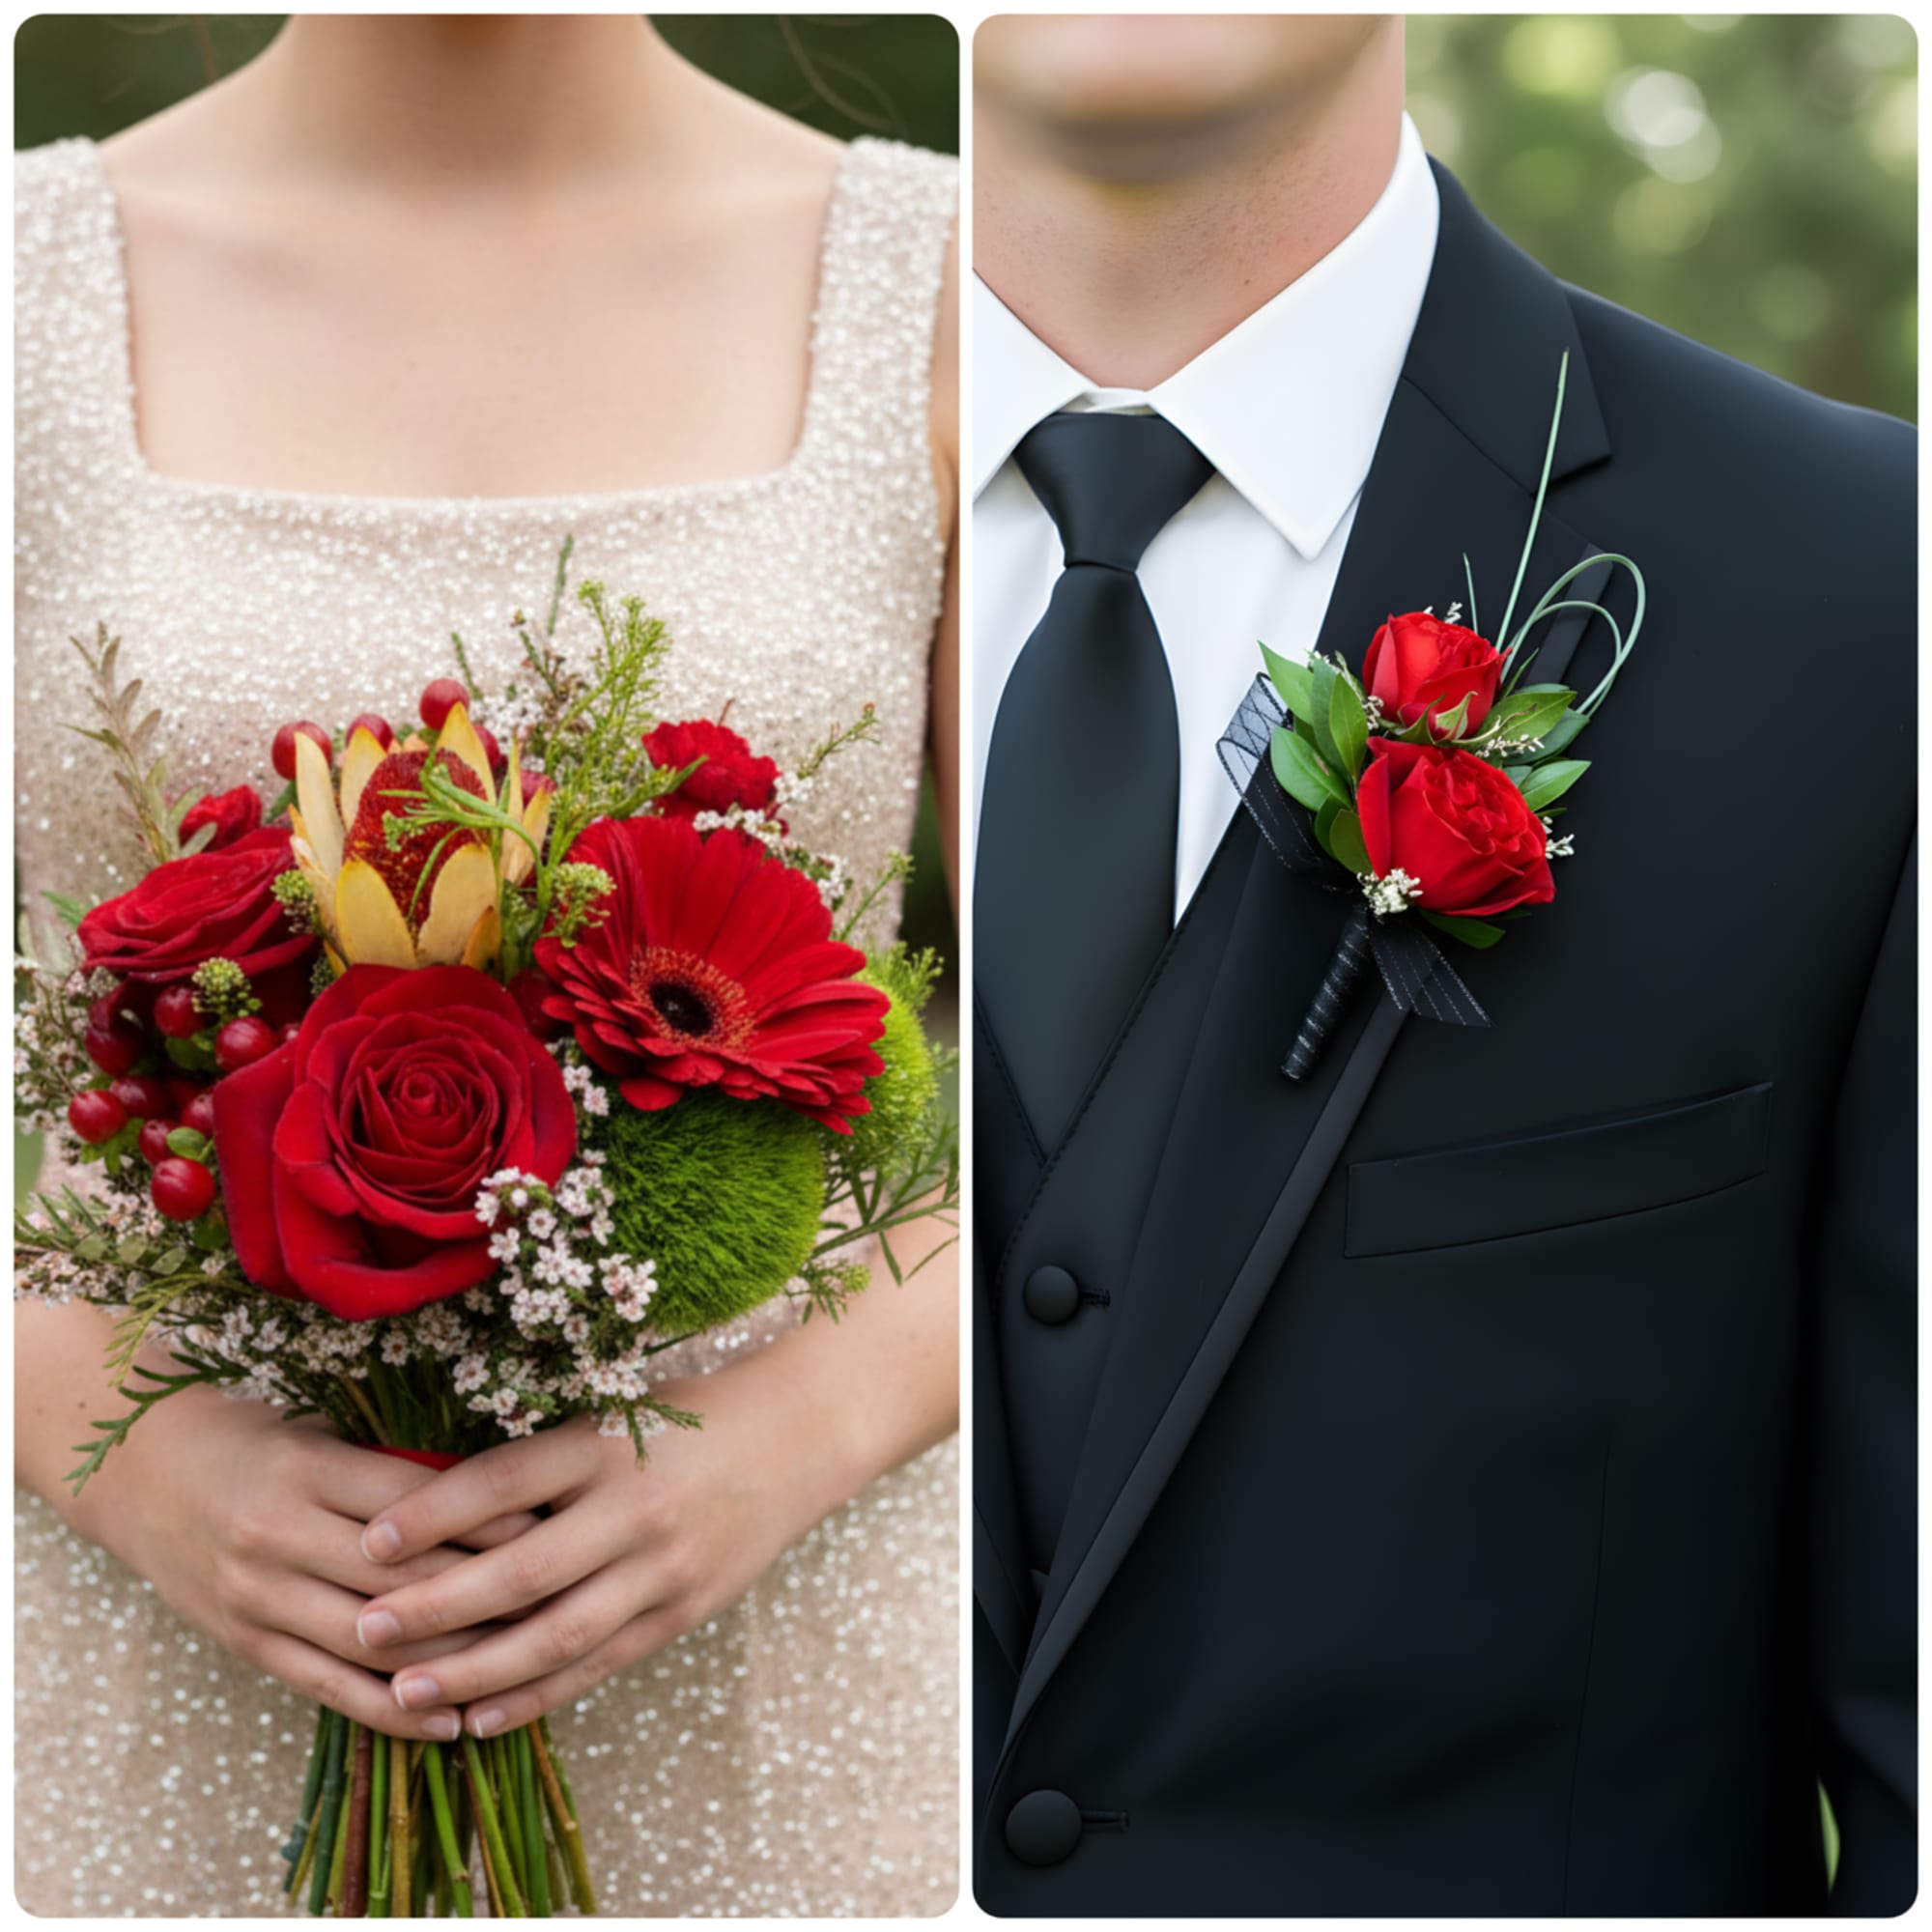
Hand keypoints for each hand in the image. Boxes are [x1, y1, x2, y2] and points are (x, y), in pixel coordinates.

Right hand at [71, 1381, 539, 1740]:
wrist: (143, 1472)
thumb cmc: (261, 1440)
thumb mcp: (326, 1431)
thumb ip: (398, 1465)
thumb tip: (508, 1487)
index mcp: (308, 1469)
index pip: (414, 1504)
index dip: (487, 1521)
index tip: (554, 1528)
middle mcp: (278, 1535)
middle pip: (400, 1579)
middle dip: (486, 1595)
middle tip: (559, 1601)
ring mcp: (256, 1596)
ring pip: (370, 1641)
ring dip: (451, 1661)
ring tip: (523, 1667)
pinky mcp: (245, 1644)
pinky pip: (327, 1687)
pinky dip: (392, 1709)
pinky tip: (449, 1721)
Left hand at [354, 1357, 862, 1736]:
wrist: (797, 1437)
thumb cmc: (685, 1417)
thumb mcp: (613, 1413)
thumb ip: (539, 1457)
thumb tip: (427, 1500)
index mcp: (607, 1443)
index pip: (505, 1479)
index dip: (433, 1512)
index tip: (368, 1539)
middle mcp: (633, 1508)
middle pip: (522, 1569)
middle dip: (437, 1606)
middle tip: (365, 1627)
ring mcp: (662, 1568)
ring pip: (557, 1634)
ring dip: (475, 1669)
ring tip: (404, 1690)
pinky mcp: (681, 1612)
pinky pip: (598, 1664)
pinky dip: (537, 1695)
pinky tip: (480, 1716)